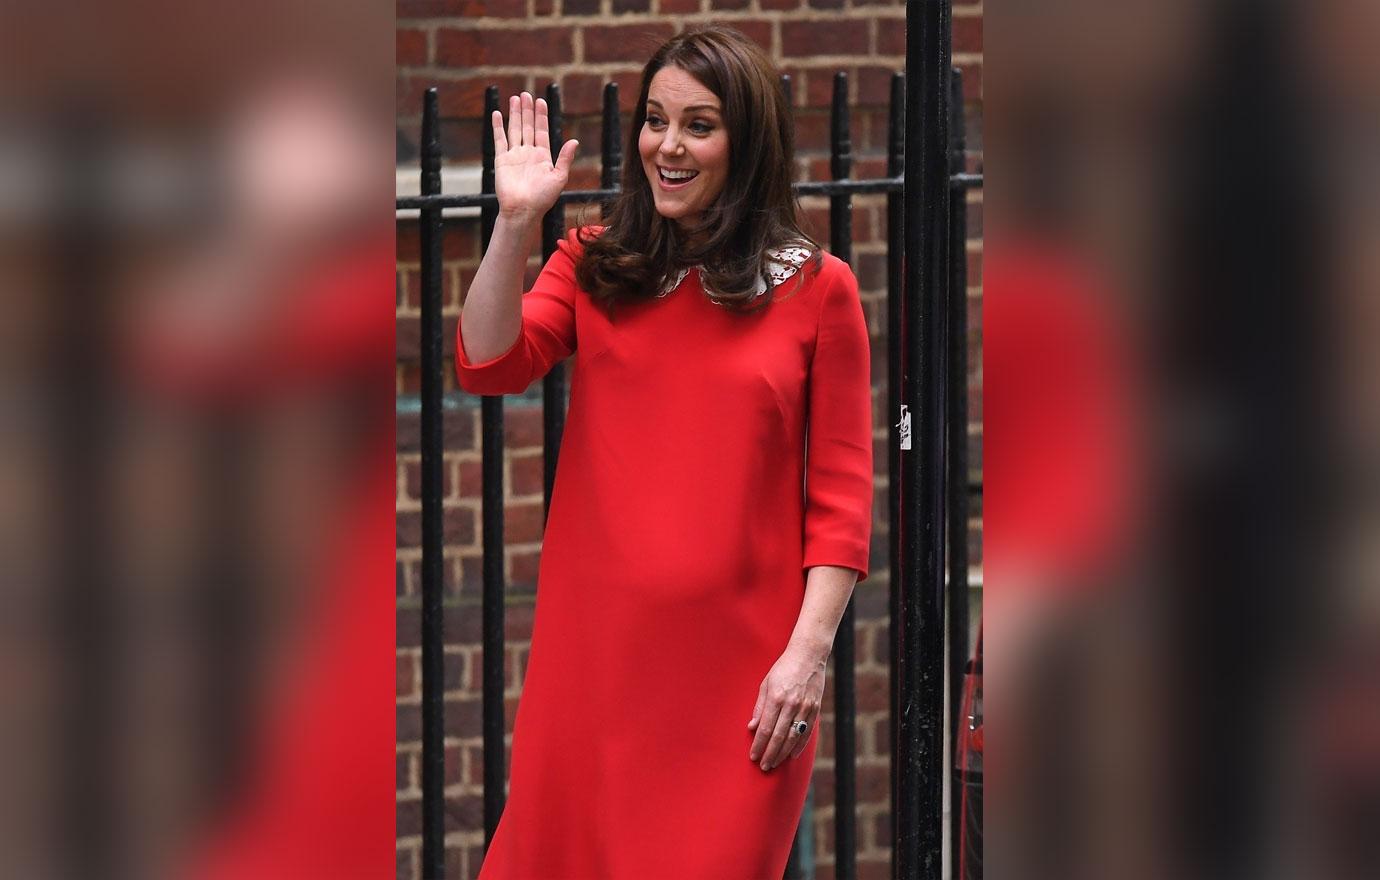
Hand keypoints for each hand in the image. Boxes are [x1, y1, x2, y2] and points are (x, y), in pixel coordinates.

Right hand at [492, 91, 578, 222]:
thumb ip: (564, 159)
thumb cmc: (543, 198)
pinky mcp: (502, 160)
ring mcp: (514, 155)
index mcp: (543, 156)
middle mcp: (528, 153)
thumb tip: (574, 141)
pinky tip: (498, 114)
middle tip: (526, 94)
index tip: (541, 102)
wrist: (523, 210)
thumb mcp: (559, 178)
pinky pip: (499, 140)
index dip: (541, 116)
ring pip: (515, 129)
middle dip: (528, 110)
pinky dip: (498, 127)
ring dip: (515, 114)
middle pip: (528, 126)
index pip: (542, 131)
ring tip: (515, 98)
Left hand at [747, 646, 826, 771]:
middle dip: (770, 754)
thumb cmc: (783, 668)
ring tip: (775, 763)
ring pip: (793, 738)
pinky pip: (806, 732)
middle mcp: (791, 704)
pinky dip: (799, 746)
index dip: (759, 744)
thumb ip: (760, 706)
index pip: (766, 728)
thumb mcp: (766, 683)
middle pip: (779, 737)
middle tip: (763, 766)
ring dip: (783, 753)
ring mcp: (805, 708)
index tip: (753, 756)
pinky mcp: (815, 709)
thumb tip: (752, 727)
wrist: (808, 656)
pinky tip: (792, 755)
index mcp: (776, 697)